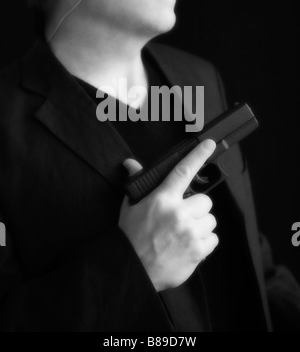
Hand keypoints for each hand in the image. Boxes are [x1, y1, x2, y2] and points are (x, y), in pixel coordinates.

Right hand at [119, 139, 218, 291]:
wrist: (132, 268)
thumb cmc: (131, 236)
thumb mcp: (131, 206)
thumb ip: (137, 182)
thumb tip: (130, 163)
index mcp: (162, 199)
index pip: (182, 171)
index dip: (198, 155)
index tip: (209, 144)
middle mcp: (178, 213)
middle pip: (204, 200)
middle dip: (196, 208)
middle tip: (183, 217)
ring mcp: (189, 232)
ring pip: (210, 220)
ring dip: (201, 225)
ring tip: (184, 233)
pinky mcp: (197, 251)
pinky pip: (213, 239)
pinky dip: (205, 242)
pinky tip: (190, 245)